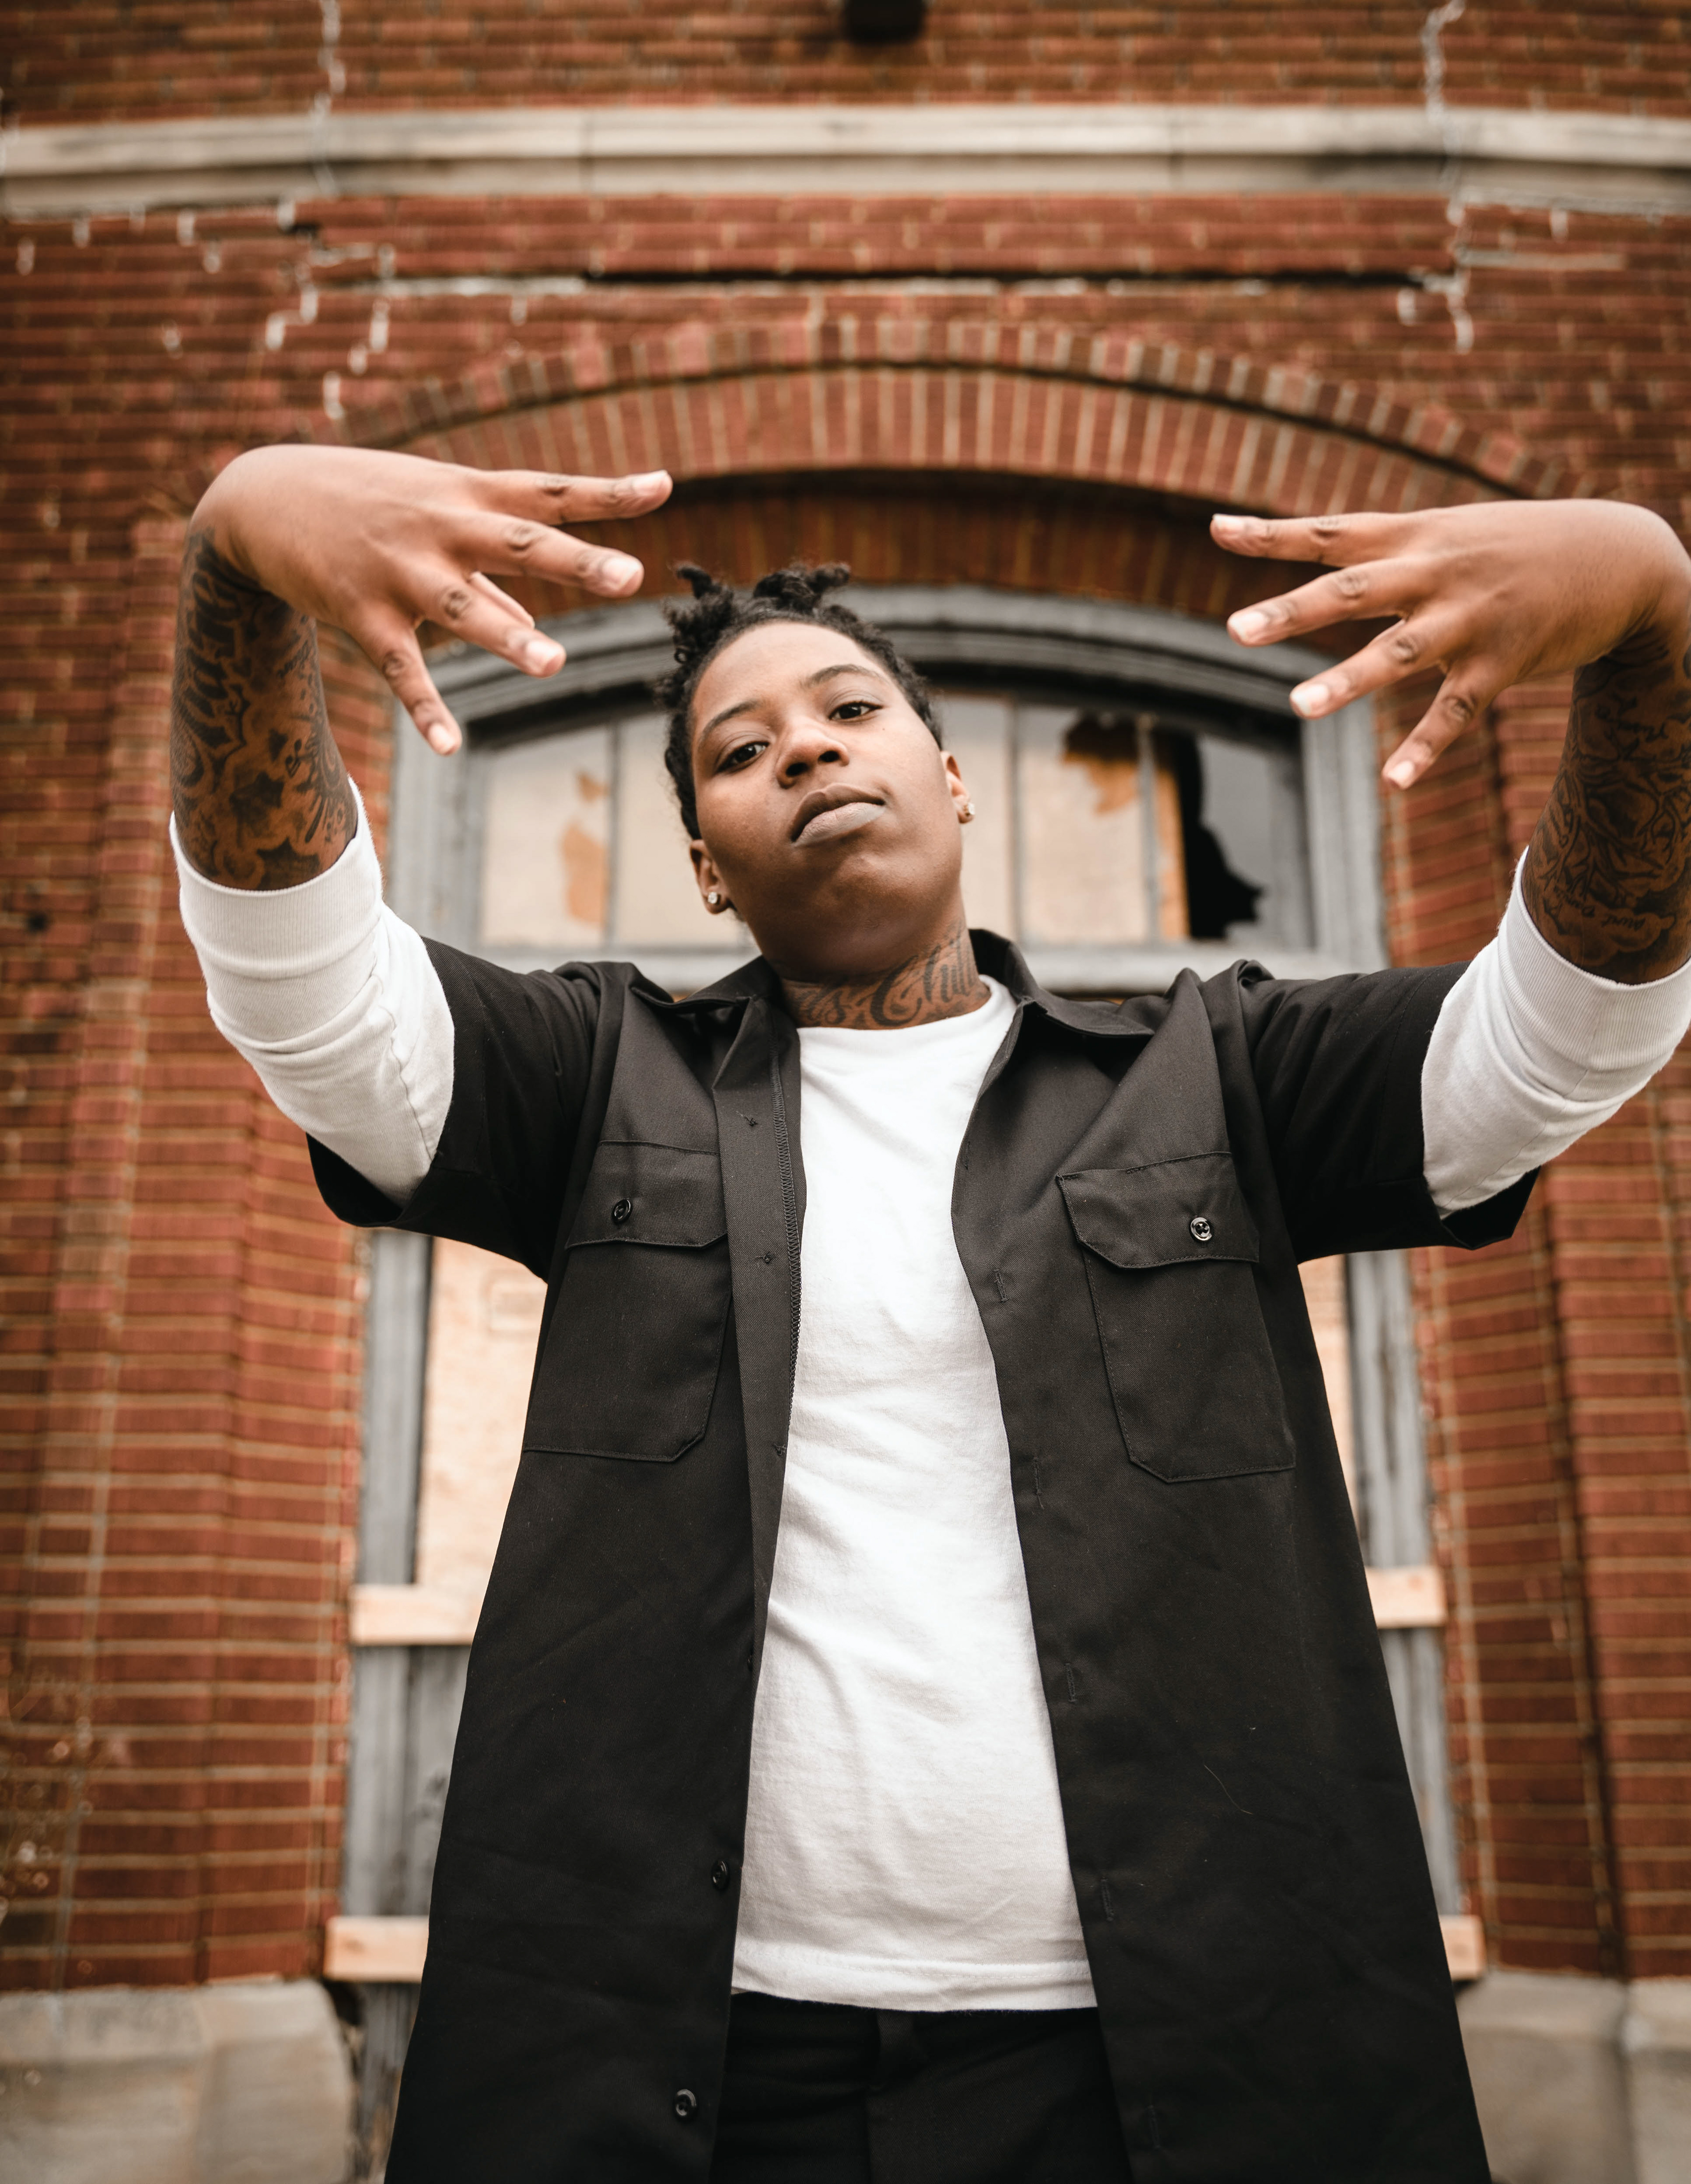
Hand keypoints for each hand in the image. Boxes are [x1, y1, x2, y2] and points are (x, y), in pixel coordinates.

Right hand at [194, 445, 672, 753]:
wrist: (261, 497)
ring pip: (462, 608)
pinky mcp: (360, 615)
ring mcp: (399, 573)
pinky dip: (425, 709)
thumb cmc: (368, 501)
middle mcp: (441, 529)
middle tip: (630, 576)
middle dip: (575, 562)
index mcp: (468, 497)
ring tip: (552, 662)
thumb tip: (543, 600)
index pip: (549, 492)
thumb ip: (495, 558)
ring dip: (508, 637)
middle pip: (520, 544)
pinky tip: (450, 747)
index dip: (607, 493)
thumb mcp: (435, 510)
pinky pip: (400, 670)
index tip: (664, 488)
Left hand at [1211, 499, 1690, 787]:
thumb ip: (1383, 546)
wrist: (1619, 556)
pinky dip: (1424, 749)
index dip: (1272, 534)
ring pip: (1400, 653)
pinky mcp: (1504, 663)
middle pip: (1353, 590)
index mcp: (1415, 536)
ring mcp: (1470, 619)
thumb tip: (1317, 546)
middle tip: (1236, 629)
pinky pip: (1456, 712)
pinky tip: (1391, 782)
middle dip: (1293, 610)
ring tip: (1298, 706)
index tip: (1216, 529)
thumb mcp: (1448, 532)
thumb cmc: (1515, 547)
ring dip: (1347, 681)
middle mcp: (1436, 573)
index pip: (1331, 532)